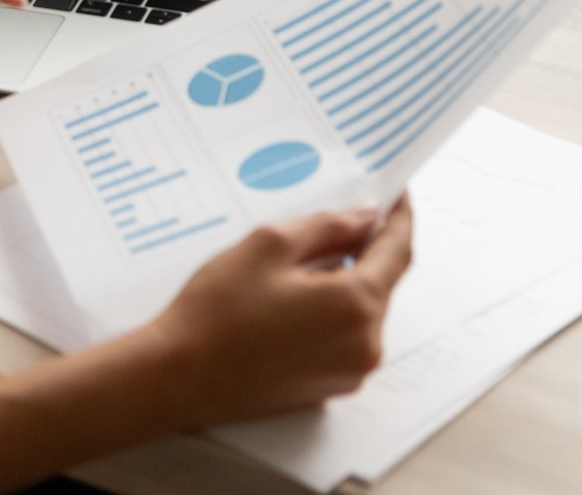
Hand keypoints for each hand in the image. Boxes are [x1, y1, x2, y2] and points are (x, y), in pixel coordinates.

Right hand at [150, 197, 412, 427]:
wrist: (180, 376)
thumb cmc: (216, 312)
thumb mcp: (269, 246)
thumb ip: (328, 226)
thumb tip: (366, 218)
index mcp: (356, 305)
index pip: (398, 251)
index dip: (400, 217)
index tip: (398, 195)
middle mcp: (365, 344)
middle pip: (381, 282)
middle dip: (364, 249)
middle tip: (336, 222)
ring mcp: (350, 371)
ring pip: (363, 310)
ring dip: (345, 282)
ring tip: (298, 265)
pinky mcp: (330, 386)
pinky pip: (346, 336)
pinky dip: (333, 311)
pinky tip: (292, 300)